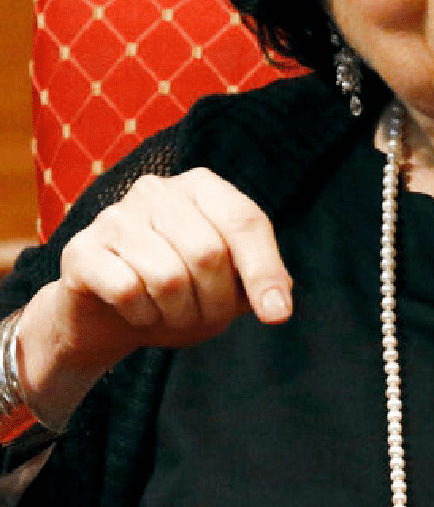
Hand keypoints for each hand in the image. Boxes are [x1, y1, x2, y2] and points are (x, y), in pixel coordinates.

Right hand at [13, 169, 291, 427]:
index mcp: (202, 187)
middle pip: (209, 253)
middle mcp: (157, 190)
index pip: (245, 221)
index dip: (265, 270)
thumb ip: (257, 282)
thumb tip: (279, 299)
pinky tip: (136, 312)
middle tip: (206, 319)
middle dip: (216, 302)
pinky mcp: (80, 249)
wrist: (107, 319)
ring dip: (178, 314)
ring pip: (168, 277)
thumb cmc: (180, 296)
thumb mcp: (228, 289)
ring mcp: (114, 216)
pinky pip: (126, 291)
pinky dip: (141, 316)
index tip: (277, 315)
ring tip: (171, 316)